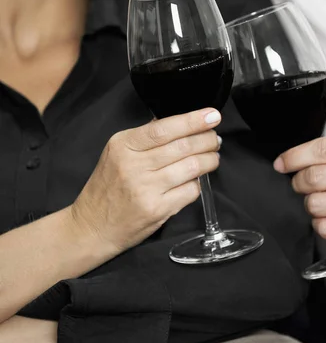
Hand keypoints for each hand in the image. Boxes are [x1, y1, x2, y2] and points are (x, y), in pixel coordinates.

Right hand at [71, 109, 221, 254]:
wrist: (92, 227)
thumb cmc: (107, 188)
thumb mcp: (116, 154)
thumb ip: (144, 138)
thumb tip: (178, 122)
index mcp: (123, 146)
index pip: (164, 128)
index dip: (193, 120)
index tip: (212, 115)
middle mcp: (134, 166)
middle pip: (183, 146)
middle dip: (208, 140)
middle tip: (216, 139)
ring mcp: (146, 189)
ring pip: (192, 167)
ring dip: (210, 161)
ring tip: (213, 158)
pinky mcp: (157, 210)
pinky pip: (190, 191)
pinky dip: (198, 184)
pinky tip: (196, 181)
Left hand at [274, 134, 325, 241]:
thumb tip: (303, 157)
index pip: (321, 150)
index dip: (293, 157)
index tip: (282, 163)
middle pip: (313, 179)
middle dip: (299, 181)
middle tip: (303, 181)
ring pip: (316, 205)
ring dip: (310, 202)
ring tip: (320, 198)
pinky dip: (320, 222)